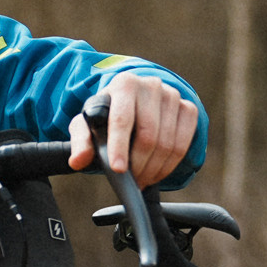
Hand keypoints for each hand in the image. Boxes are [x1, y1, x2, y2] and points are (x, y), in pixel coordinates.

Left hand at [68, 71, 198, 185]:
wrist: (134, 100)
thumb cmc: (107, 114)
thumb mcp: (87, 123)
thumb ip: (80, 141)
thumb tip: (78, 161)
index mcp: (124, 84)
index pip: (122, 119)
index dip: (120, 146)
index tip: (118, 169)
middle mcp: (151, 86)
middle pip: (148, 136)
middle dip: (139, 165)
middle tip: (131, 182)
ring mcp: (172, 96)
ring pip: (167, 144)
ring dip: (154, 169)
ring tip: (141, 179)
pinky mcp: (188, 108)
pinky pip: (183, 144)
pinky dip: (170, 165)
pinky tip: (157, 172)